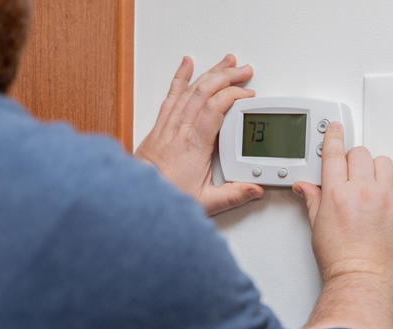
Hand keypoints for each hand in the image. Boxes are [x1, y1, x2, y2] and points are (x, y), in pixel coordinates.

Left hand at [135, 55, 264, 214]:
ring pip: (190, 90)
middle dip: (226, 77)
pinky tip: (186, 64)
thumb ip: (233, 195)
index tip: (247, 95)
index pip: (215, 109)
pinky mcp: (159, 126)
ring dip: (210, 73)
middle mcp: (180, 130)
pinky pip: (171, 96)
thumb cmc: (167, 196)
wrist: (137, 197)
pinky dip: (180, 78)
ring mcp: (168, 126)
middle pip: (204, 92)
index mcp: (195, 145)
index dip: (233, 96)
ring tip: (226, 62)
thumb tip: (255, 189)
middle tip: (244, 71)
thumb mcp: (206, 202)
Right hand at [293, 122, 392, 288]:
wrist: (364, 278)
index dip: (333, 137)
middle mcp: (362, 191)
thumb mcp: (317, 227)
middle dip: (352, 158)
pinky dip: (388, 188)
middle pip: (360, 154)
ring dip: (374, 168)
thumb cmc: (341, 260)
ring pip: (383, 163)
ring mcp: (385, 198)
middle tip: (349, 171)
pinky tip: (380, 201)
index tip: (335, 129)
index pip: (334, 154)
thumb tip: (306, 188)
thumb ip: (313, 200)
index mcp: (337, 193)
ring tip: (368, 183)